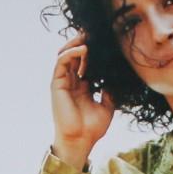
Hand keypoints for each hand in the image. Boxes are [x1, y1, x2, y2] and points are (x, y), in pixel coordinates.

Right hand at [50, 33, 114, 170]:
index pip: (87, 61)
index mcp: (83, 86)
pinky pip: (61, 62)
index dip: (95, 51)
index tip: (107, 42)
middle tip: (96, 33)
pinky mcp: (57, 84)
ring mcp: (63, 82)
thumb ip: (110, 91)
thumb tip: (115, 77)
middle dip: (85, 42)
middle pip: (75, 55)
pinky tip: (83, 49)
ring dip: (76, 43)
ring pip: (66, 54)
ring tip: (88, 36)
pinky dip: (71, 53)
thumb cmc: (92, 128)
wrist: (81, 140)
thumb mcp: (108, 106)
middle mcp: (72, 82)